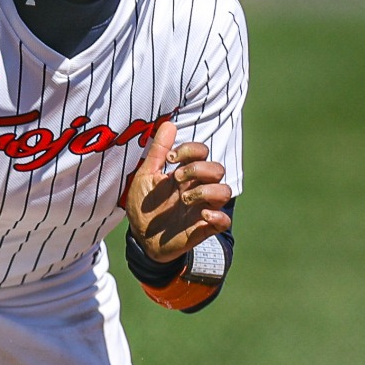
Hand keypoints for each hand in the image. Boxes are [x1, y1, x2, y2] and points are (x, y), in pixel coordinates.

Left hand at [123, 121, 231, 263]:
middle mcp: (197, 188)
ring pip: (225, 191)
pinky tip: (202, 215)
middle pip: (217, 169)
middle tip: (176, 178)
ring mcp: (202, 207)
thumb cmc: (145, 207)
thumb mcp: (145, 177)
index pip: (201, 152)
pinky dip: (217, 216)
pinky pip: (224, 221)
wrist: (140, 239)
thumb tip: (169, 124)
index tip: (170, 158)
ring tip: (185, 199)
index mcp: (185, 174)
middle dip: (198, 169)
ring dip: (207, 190)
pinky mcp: (203, 228)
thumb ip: (156, 152)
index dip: (191, 150)